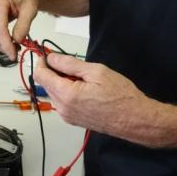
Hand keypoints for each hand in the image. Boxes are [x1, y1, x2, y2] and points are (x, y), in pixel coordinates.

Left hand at [34, 53, 148, 136]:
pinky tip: (83, 89)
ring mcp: (66, 116)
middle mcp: (62, 108)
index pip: (40, 75)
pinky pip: (61, 101)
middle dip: (54, 71)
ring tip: (83, 80)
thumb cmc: (121, 95)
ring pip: (53, 92)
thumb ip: (69, 64)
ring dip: (61, 82)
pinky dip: (66, 92)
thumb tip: (51, 58)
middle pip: (45, 84)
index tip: (50, 55)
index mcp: (66, 95)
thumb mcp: (96, 72)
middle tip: (74, 66)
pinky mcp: (72, 120)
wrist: (136, 120)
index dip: (42, 62)